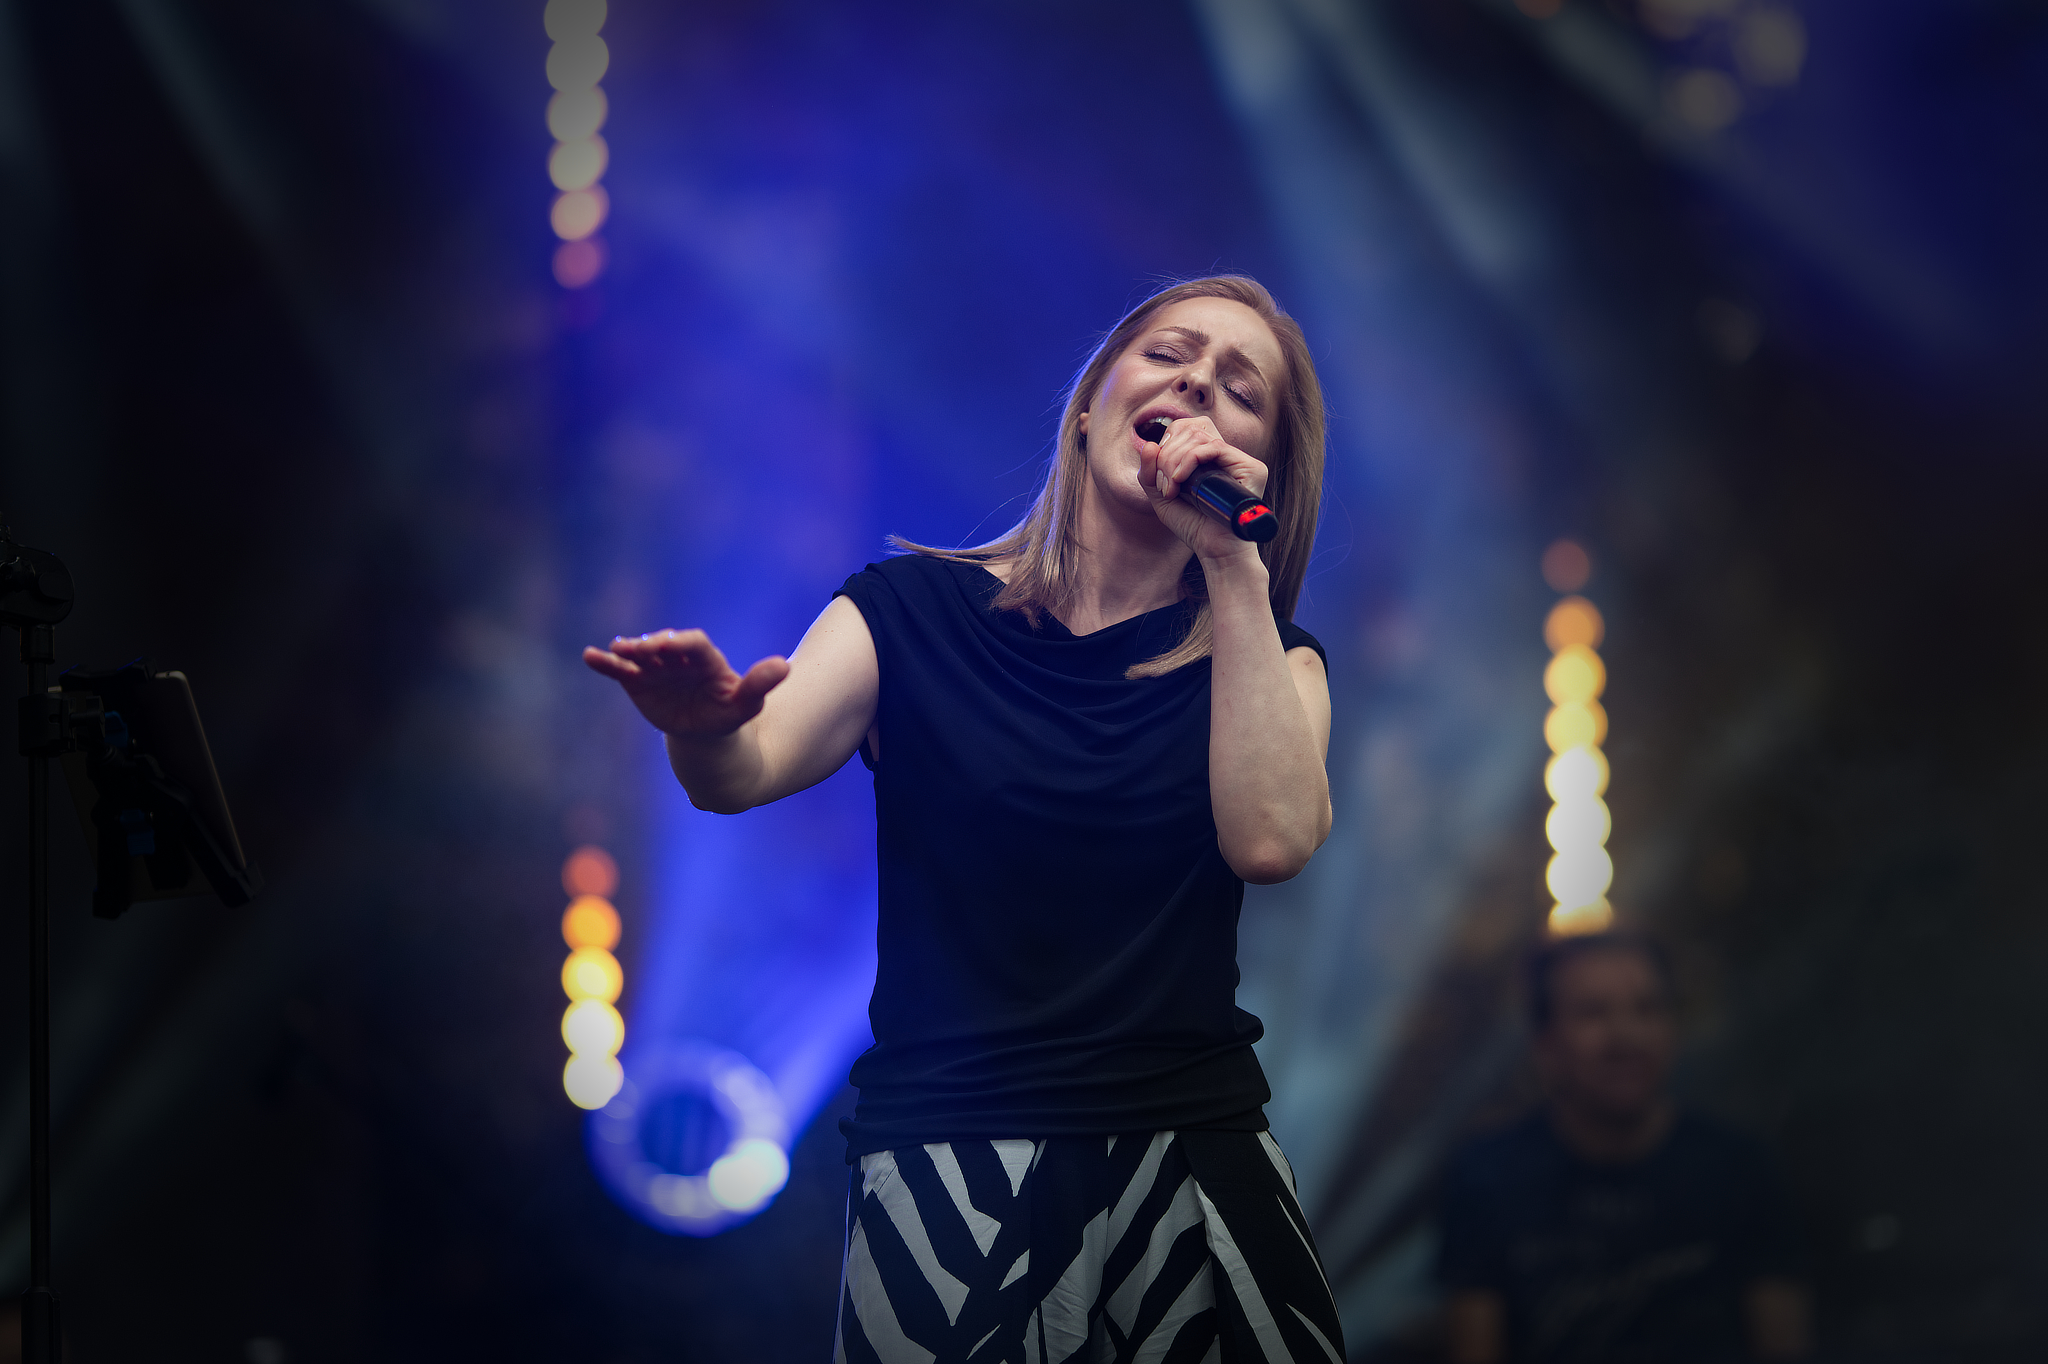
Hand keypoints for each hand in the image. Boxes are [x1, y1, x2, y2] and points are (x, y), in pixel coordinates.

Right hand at [582, 629, 790, 738]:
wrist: (705, 730)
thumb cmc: (728, 714)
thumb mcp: (746, 703)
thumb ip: (760, 684)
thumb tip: (785, 666)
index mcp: (705, 659)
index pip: (693, 644)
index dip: (682, 642)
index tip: (671, 644)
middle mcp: (677, 658)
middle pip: (663, 646)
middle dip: (651, 646)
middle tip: (640, 648)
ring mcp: (656, 668)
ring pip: (639, 656)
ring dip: (627, 652)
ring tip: (616, 651)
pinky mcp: (637, 681)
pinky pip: (619, 671)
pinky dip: (604, 663)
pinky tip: (589, 656)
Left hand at [1138, 416, 1268, 560]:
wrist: (1215, 549)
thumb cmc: (1193, 526)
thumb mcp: (1162, 497)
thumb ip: (1150, 472)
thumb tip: (1149, 444)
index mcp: (1208, 456)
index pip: (1185, 427)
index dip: (1167, 443)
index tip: (1160, 476)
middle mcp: (1225, 454)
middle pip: (1190, 427)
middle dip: (1168, 454)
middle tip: (1165, 485)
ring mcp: (1239, 459)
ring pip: (1200, 435)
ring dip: (1175, 460)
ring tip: (1172, 488)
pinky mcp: (1251, 467)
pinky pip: (1214, 447)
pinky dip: (1191, 459)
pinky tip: (1180, 480)